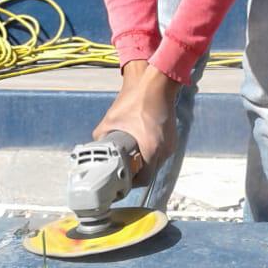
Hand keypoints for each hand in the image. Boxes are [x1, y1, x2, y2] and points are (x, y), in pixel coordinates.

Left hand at [92, 60, 181, 185]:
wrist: (158, 83)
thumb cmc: (136, 100)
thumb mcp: (112, 119)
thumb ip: (101, 134)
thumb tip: (95, 144)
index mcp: (151, 149)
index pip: (143, 180)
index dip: (131, 184)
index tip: (121, 183)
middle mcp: (164, 150)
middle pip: (150, 173)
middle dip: (136, 174)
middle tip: (124, 173)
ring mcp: (170, 144)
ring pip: (156, 164)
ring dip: (145, 164)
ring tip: (132, 161)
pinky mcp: (172, 138)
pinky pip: (161, 153)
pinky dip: (151, 154)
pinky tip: (141, 148)